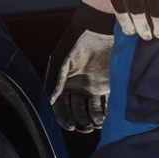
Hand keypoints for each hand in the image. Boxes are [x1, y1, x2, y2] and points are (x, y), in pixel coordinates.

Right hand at [45, 3, 114, 131]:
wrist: (98, 31)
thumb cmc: (76, 43)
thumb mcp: (63, 62)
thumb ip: (57, 81)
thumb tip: (50, 102)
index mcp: (64, 85)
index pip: (62, 108)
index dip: (64, 119)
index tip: (70, 126)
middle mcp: (78, 89)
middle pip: (77, 113)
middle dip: (80, 122)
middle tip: (85, 127)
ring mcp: (93, 88)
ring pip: (92, 111)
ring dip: (93, 120)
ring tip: (97, 123)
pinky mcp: (108, 85)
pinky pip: (107, 104)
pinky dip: (107, 113)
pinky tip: (107, 118)